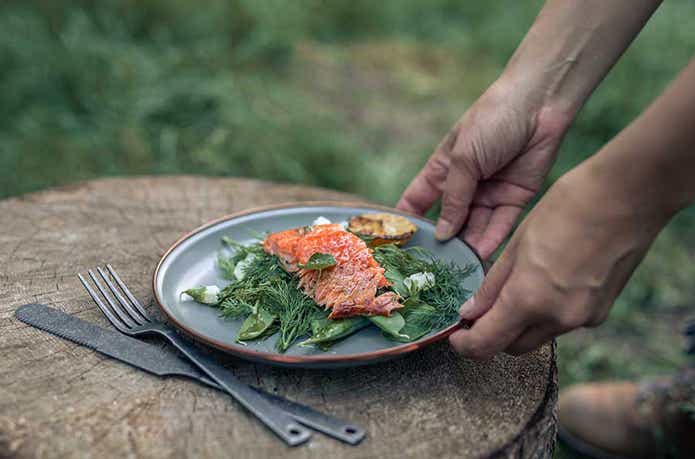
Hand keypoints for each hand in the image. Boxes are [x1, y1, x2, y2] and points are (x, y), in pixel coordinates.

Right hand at [397, 80, 569, 258]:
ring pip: (475, 227)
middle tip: (430, 268)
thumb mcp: (463, 159)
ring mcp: (490, 193)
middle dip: (441, 242)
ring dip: (467, 246)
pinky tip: (479, 256)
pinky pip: (500, 225)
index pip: (418, 199)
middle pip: (449, 220)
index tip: (396, 244)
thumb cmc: (491, 120)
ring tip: (456, 268)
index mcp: (443, 169)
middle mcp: (465, 185)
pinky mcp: (515, 198)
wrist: (539, 103)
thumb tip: (441, 234)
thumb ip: (453, 198)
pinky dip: (491, 240)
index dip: (407, 220)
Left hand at [448, 167, 664, 358]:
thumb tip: (469, 313)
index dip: (466, 345)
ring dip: (520, 324)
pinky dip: (547, 313)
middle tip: (479, 312)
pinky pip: (562, 323)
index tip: (456, 336)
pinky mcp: (600, 312)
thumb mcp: (516, 245)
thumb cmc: (566, 209)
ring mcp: (583, 318)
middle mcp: (557, 318)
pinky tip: (548, 282)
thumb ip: (492, 286)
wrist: (626, 197)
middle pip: (512, 347)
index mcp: (529, 298)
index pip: (487, 344)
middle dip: (492, 335)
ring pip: (538, 336)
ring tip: (516, 289)